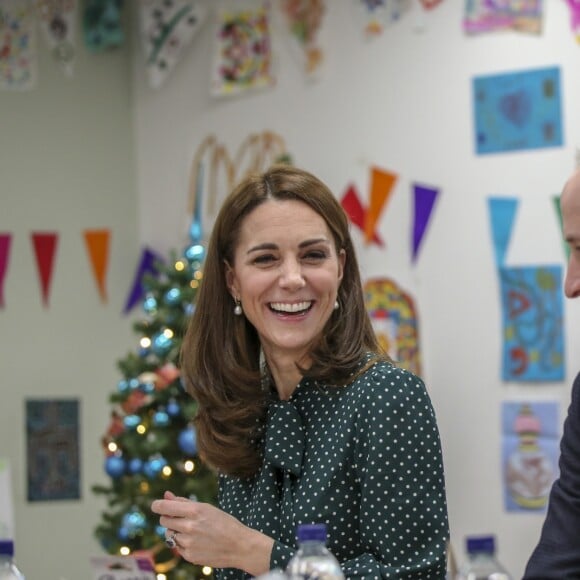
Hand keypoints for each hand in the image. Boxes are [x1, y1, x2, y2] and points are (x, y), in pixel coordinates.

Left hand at [151, 491, 273, 575]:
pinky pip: (177, 547)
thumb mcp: (206, 508)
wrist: (239, 546)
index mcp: (195, 511)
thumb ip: (184, 502)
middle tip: (181, 518)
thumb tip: (166, 495)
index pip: (165, 507)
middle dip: (169, 518)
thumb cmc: (224, 523)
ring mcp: (188, 543)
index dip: (157, 505)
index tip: (155, 505)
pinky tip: (196, 541)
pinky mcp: (189, 556)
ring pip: (169, 534)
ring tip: (192, 531)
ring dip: (176, 531)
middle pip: (164, 521)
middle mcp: (190, 527)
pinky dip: (182, 543)